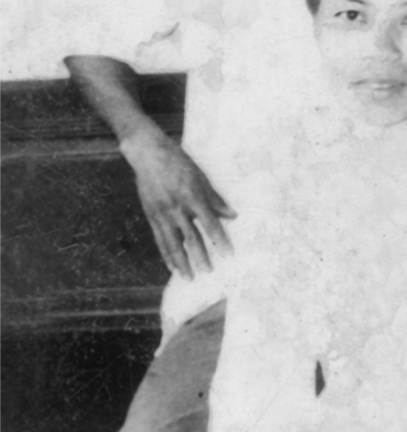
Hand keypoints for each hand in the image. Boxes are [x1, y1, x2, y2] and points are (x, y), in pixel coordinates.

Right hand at [124, 128, 233, 278]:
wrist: (148, 154)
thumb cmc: (180, 163)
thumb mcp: (202, 178)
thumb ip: (215, 199)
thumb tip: (232, 216)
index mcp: (192, 197)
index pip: (209, 224)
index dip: (219, 240)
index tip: (228, 254)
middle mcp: (176, 208)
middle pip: (190, 237)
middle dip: (200, 256)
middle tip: (209, 271)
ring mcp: (161, 213)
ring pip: (172, 243)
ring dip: (181, 262)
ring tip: (189, 277)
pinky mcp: (151, 215)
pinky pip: (159, 239)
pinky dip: (166, 254)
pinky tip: (172, 266)